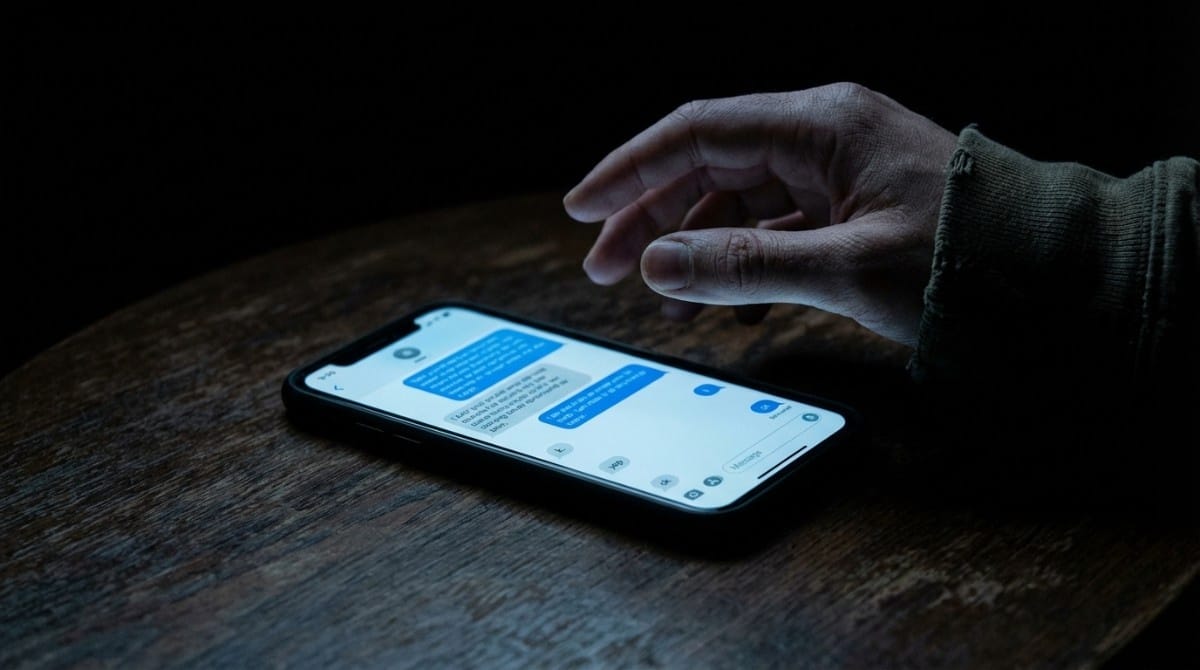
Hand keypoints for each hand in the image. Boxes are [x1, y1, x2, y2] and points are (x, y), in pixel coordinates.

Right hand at [563, 83, 956, 347]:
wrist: (1056, 272)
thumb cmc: (971, 259)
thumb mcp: (848, 269)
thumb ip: (745, 266)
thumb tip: (659, 265)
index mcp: (820, 125)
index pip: (697, 132)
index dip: (629, 171)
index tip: (582, 208)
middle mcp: (823, 134)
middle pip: (708, 163)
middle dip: (651, 213)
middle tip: (604, 264)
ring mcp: (837, 169)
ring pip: (738, 195)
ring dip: (691, 240)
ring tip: (655, 291)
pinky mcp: (852, 203)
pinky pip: (775, 222)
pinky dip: (740, 256)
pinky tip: (722, 294)